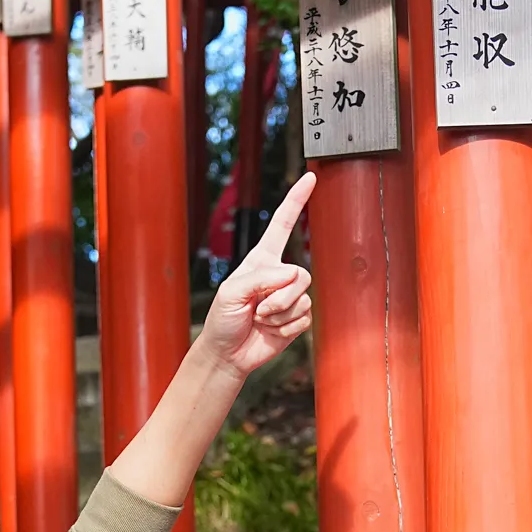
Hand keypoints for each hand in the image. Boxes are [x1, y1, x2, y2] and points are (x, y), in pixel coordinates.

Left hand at [198, 173, 315, 380]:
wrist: (228, 353)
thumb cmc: (223, 319)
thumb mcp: (231, 292)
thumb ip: (260, 278)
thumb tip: (292, 275)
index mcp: (261, 260)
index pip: (282, 224)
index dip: (296, 201)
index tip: (309, 178)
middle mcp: (279, 275)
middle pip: (300, 273)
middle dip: (282, 296)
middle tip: (260, 309)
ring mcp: (289, 297)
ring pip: (303, 298)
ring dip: (279, 314)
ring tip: (261, 320)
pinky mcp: (296, 318)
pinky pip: (304, 318)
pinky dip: (285, 327)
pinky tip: (271, 330)